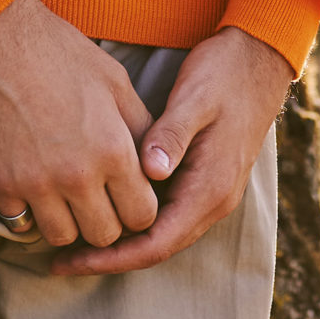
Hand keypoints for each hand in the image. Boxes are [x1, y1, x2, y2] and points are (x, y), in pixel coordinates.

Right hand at [0, 0, 158, 249]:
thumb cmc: (59, 52)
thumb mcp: (114, 81)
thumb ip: (139, 128)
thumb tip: (155, 165)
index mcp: (113, 148)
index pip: (142, 215)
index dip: (139, 207)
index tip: (127, 193)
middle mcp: (77, 175)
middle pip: (104, 235)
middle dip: (106, 219)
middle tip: (97, 195)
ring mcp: (35, 185)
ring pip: (62, 238)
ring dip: (68, 221)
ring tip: (66, 194)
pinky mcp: (0, 185)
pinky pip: (21, 226)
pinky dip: (29, 214)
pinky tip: (34, 188)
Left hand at [52, 25, 293, 275]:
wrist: (259, 57)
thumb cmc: (226, 73)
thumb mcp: (196, 97)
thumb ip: (172, 135)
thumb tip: (149, 172)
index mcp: (211, 188)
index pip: (157, 244)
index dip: (112, 258)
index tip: (72, 261)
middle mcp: (213, 200)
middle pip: (156, 247)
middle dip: (109, 258)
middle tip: (61, 259)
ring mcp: (209, 190)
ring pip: (161, 232)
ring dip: (121, 240)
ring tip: (75, 240)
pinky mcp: (202, 177)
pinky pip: (166, 211)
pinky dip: (135, 218)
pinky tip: (107, 205)